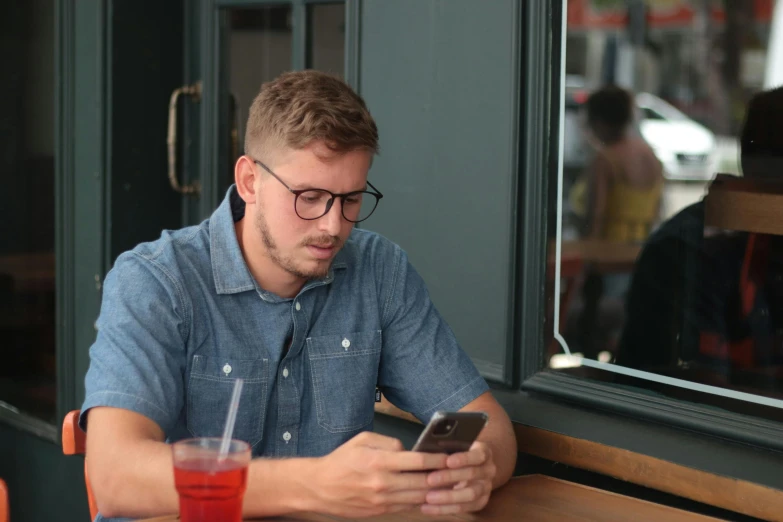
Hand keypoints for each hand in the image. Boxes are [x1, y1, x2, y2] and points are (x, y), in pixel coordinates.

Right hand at [304, 431, 448, 517]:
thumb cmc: (341, 460)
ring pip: (418, 497)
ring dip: (436, 492)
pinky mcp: (380, 511)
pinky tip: (431, 495)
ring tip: (450, 484)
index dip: (437, 459)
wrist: (319, 487)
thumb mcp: (362, 440)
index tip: (450, 456)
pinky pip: (407, 506)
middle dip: (442, 477)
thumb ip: (388, 442)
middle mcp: (383, 482)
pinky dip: (421, 501)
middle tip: (458, 471)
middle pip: (422, 482)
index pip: (417, 460)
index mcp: (379, 461)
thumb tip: (408, 449)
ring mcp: (382, 500)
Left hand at [420, 441, 495, 514]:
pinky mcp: (480, 502)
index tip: (447, 461)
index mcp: (484, 452)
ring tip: (428, 497)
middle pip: (472, 474)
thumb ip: (447, 448)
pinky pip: (464, 508)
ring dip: (448, 497)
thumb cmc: (459, 452)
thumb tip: (427, 452)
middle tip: (429, 479)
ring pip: (471, 494)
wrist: (475, 466)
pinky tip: (428, 508)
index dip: (463, 459)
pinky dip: (445, 509)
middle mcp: (488, 470)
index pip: (477, 455)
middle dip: (450, 477)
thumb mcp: (457, 446)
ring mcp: (486, 487)